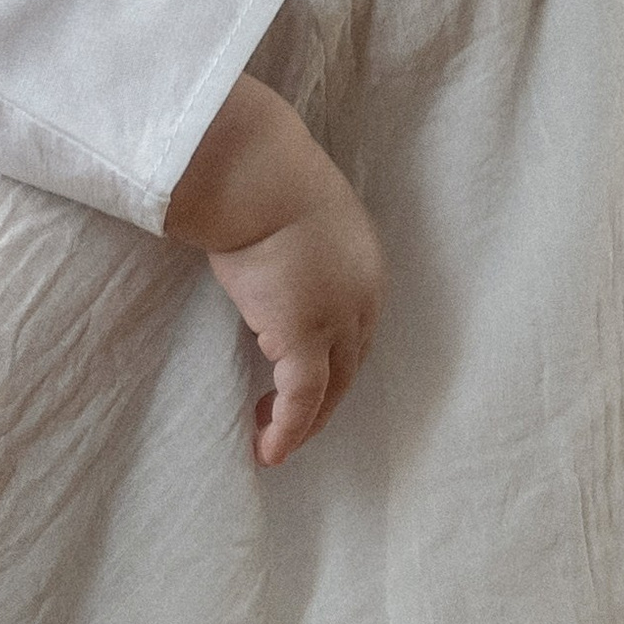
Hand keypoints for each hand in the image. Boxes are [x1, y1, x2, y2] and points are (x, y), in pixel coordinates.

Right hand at [209, 174, 383, 464]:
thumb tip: (266, 246)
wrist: (258, 175)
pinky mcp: (305, 339)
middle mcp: (363, 299)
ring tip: (273, 442)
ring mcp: (337, 321)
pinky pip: (301, 400)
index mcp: (364, 265)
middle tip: (290, 420)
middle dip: (324, 400)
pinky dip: (287, 430)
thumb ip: (295, 241)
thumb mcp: (296, 211)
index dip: (334, 360)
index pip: (356, 329)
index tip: (306, 378)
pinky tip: (268, 449)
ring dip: (304, 422)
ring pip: (331, 390)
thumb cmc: (264, 178)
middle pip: (350, 365)